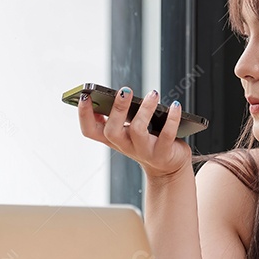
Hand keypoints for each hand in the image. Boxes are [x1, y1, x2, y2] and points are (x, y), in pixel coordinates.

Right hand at [77, 87, 191, 179]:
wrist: (168, 167)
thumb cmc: (147, 141)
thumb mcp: (129, 130)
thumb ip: (120, 115)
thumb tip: (120, 93)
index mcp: (112, 139)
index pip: (89, 131)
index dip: (84, 115)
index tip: (85, 95)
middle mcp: (124, 146)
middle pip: (112, 131)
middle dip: (117, 109)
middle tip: (125, 90)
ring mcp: (143, 152)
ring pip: (138, 131)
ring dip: (146, 110)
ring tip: (153, 94)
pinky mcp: (162, 154)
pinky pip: (167, 135)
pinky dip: (172, 118)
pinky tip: (175, 106)